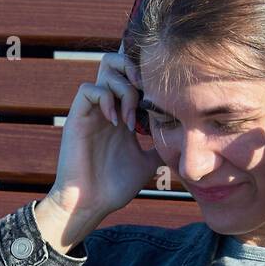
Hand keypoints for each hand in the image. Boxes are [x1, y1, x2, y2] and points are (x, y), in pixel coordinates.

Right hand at [49, 39, 164, 221]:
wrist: (89, 204)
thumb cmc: (114, 187)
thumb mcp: (148, 163)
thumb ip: (162, 147)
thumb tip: (187, 143)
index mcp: (121, 113)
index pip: (132, 75)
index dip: (148, 76)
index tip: (161, 99)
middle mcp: (106, 106)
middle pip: (117, 61)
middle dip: (135, 68)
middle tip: (146, 95)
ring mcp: (91, 111)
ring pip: (105, 68)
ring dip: (124, 88)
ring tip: (130, 118)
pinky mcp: (77, 118)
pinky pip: (88, 90)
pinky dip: (106, 99)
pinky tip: (116, 123)